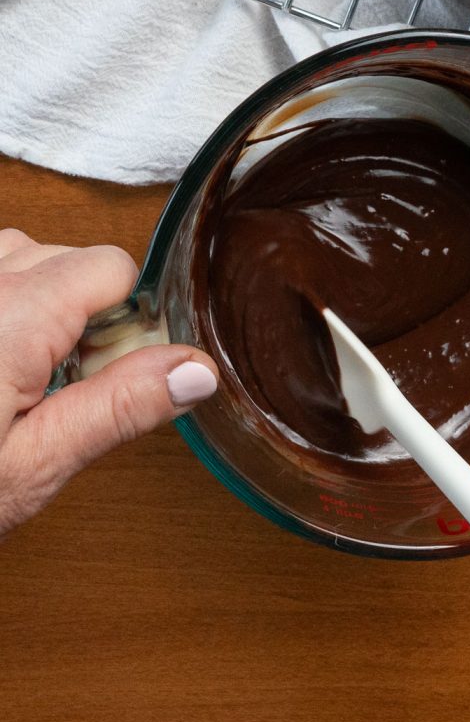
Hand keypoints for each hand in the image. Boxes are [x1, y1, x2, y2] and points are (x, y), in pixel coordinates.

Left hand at [0, 228, 217, 535]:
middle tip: (50, 387)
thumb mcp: (33, 467)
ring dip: (31, 300)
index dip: (125, 317)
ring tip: (10, 372)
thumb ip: (119, 407)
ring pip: (17, 255)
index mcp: (11, 319)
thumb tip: (198, 370)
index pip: (111, 265)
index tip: (102, 371)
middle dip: (77, 312)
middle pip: (66, 257)